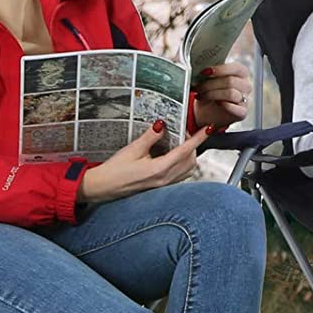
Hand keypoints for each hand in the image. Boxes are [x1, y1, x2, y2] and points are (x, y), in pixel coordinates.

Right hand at [79, 123, 212, 202]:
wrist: (104, 187)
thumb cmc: (115, 171)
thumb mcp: (132, 149)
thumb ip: (150, 137)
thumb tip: (162, 124)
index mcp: (159, 169)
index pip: (185, 151)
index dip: (198, 138)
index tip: (207, 129)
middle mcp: (165, 179)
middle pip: (190, 160)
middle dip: (192, 144)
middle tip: (183, 131)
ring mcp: (164, 185)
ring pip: (188, 169)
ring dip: (189, 155)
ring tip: (180, 142)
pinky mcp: (161, 187)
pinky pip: (181, 175)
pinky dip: (183, 163)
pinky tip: (174, 155)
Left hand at [192, 61, 250, 128]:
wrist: (206, 110)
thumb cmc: (210, 90)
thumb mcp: (208, 78)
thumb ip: (209, 72)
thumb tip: (202, 67)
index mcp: (240, 72)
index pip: (236, 68)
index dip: (220, 69)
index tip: (205, 72)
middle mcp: (245, 85)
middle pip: (230, 81)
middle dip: (210, 84)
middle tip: (198, 87)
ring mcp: (245, 99)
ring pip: (231, 94)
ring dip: (212, 94)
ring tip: (201, 96)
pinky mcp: (242, 112)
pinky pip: (237, 109)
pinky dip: (226, 106)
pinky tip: (217, 103)